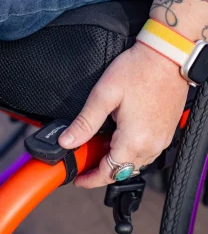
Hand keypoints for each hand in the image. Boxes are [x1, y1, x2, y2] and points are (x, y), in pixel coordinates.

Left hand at [58, 42, 188, 187]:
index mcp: (134, 140)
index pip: (109, 172)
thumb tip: (67, 142)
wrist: (167, 54)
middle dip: (101, 171)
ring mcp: (161, 140)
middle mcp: (151, 146)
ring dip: (115, 163)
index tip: (79, 179)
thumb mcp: (104, 96)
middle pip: (121, 171)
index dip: (91, 179)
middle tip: (86, 162)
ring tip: (99, 151)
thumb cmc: (138, 70)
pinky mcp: (165, 132)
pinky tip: (118, 140)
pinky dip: (128, 153)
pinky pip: (145, 153)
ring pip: (134, 163)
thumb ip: (85, 123)